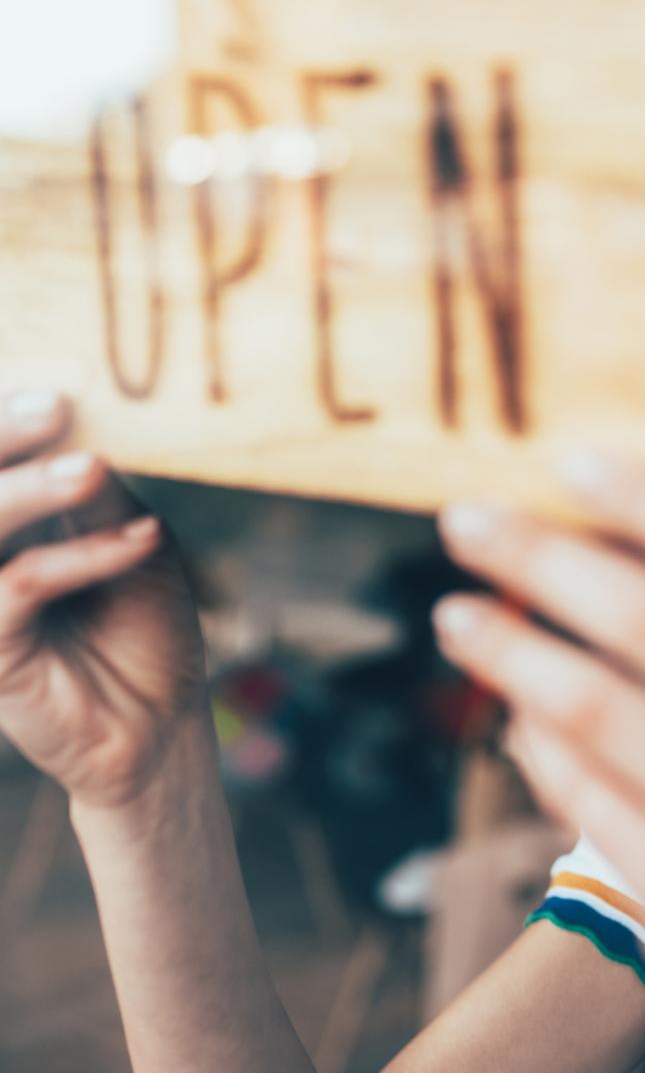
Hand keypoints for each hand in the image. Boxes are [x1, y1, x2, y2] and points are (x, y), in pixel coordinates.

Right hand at [0, 391, 205, 809]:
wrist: (163, 723)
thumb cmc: (147, 628)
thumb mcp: (136, 542)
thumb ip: (102, 493)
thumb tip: (80, 419)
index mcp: (12, 527)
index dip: (4, 422)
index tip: (52, 387)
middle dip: (1, 440)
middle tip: (53, 407)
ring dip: (31, 494)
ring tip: (91, 469)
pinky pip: (16, 588)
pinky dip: (81, 557)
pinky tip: (141, 540)